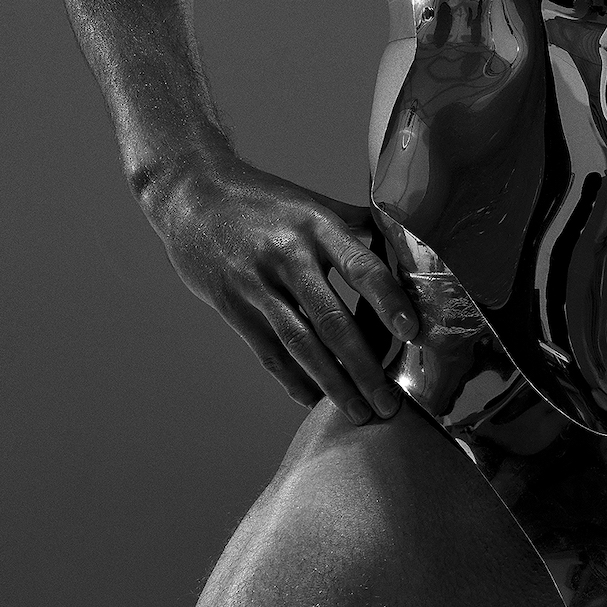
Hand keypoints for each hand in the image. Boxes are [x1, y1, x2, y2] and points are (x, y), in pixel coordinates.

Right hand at [147, 157, 418, 422]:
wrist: (194, 195)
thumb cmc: (264, 200)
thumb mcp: (313, 202)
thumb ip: (357, 227)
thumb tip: (407, 250)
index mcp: (316, 226)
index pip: (361, 267)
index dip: (388, 301)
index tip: (412, 332)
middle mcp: (288, 256)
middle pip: (332, 320)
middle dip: (365, 366)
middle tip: (390, 401)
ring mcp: (257, 284)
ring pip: (301, 344)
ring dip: (333, 383)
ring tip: (360, 411)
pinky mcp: (233, 306)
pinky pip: (269, 351)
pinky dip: (293, 380)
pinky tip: (314, 398)